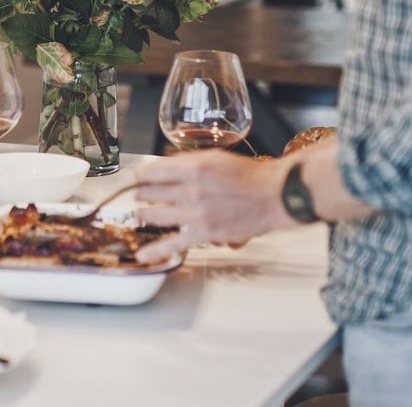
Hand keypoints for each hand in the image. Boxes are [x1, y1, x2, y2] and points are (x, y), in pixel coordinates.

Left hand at [134, 150, 297, 261]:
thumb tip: (165, 166)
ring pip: (154, 215)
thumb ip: (187, 162)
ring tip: (143, 214)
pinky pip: (173, 243)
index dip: (141, 175)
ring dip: (144, 214)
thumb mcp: (215, 157)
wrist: (273, 196)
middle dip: (141, 194)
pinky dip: (155, 250)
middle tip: (140, 196)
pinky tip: (142, 254)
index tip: (139, 178)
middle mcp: (191, 190)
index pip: (153, 171)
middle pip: (150, 193)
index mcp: (194, 168)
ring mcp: (196, 213)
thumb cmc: (249, 176)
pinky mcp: (204, 233)